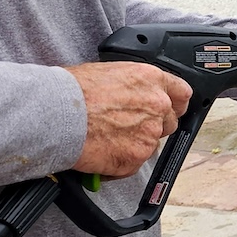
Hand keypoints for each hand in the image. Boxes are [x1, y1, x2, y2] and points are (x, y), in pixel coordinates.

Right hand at [65, 61, 191, 177]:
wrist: (54, 113)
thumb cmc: (72, 90)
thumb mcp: (110, 72)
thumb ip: (134, 86)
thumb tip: (135, 96)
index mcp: (151, 79)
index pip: (182, 94)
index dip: (175, 104)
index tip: (170, 109)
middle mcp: (157, 106)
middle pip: (169, 122)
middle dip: (152, 125)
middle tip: (127, 126)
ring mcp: (149, 134)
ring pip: (151, 144)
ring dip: (134, 144)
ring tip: (107, 137)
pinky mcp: (136, 158)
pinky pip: (134, 164)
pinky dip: (120, 162)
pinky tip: (101, 151)